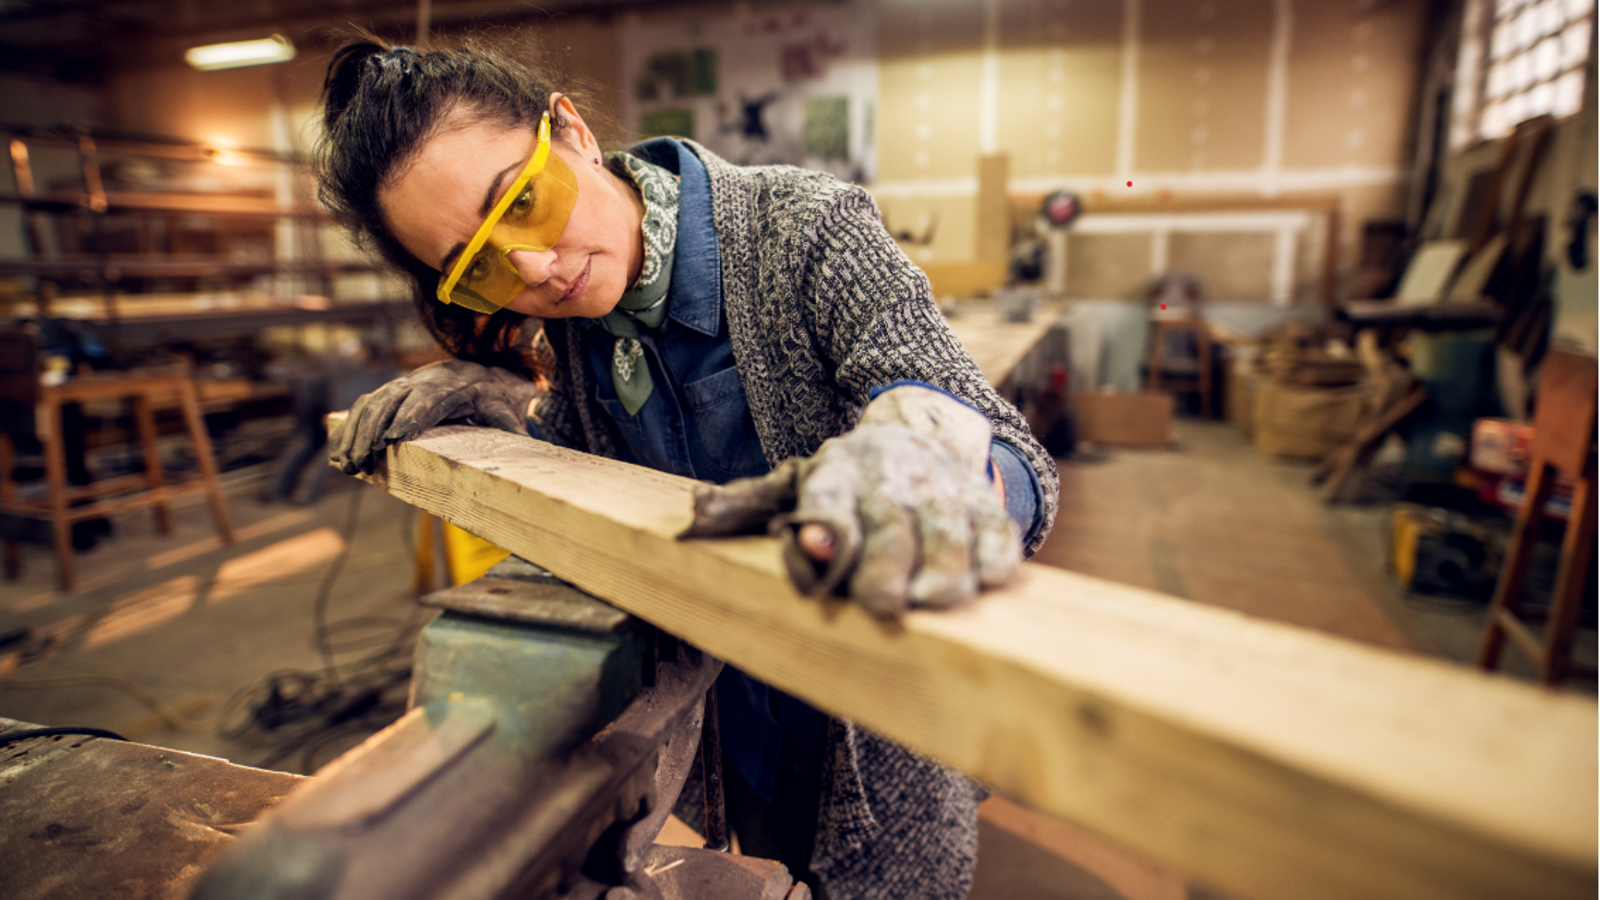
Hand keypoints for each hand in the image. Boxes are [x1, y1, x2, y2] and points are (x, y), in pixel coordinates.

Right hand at [329, 360, 539, 474]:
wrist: (474, 373)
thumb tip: (523, 439)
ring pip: (369, 406)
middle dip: (372, 431)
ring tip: (347, 465)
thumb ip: (508, 422)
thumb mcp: (503, 407)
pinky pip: (360, 410)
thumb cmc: (488, 396)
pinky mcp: (386, 396)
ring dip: (354, 435)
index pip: (424, 400)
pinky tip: (336, 456)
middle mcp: (416, 383)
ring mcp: (398, 388)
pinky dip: (346, 431)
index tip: (392, 438)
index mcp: (446, 387)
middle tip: (362, 460)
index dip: (408, 417)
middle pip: (389, 403)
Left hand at [680, 385, 1019, 615]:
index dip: (825, 528)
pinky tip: (984, 584)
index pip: (828, 500)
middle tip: (884, 606)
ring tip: (932, 603)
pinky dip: (994, 562)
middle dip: (888, 568)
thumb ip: (748, 502)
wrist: (923, 432)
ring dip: (944, 572)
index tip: (818, 549)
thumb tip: (693, 516)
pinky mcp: (986, 508)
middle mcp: (891, 480)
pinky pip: (999, 536)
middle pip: (892, 526)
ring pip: (949, 533)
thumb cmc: (849, 478)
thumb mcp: (796, 479)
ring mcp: (943, 493)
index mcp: (838, 474)